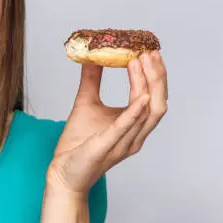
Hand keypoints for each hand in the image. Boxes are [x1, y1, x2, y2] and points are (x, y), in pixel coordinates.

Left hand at [48, 51, 167, 196]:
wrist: (63, 170)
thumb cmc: (78, 142)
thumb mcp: (86, 103)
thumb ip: (91, 80)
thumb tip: (93, 56)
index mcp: (134, 125)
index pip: (152, 97)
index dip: (153, 75)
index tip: (148, 51)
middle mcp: (135, 135)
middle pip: (158, 103)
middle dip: (157, 77)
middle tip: (150, 53)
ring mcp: (124, 143)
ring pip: (148, 114)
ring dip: (147, 85)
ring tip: (141, 62)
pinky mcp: (107, 147)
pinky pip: (125, 129)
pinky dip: (135, 112)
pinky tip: (141, 97)